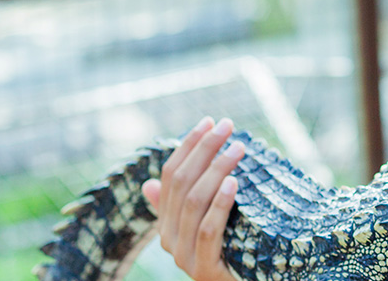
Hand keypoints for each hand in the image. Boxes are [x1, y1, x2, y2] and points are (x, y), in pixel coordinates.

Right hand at [141, 116, 243, 280]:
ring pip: (194, 203)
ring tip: (238, 148)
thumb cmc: (232, 253)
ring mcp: (184, 256)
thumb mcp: (208, 225)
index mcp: (166, 223)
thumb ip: (183, 204)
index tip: (209, 121)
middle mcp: (168, 239)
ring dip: (217, 170)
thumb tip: (149, 183)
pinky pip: (209, 231)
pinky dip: (220, 204)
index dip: (189, 146)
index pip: (170, 176)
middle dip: (204, 150)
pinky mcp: (203, 269)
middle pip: (182, 184)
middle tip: (228, 126)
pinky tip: (234, 183)